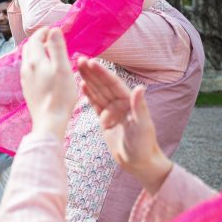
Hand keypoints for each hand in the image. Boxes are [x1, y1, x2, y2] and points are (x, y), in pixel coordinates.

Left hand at [20, 27, 77, 138]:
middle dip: (39, 39)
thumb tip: (53, 30)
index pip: (35, 39)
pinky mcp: (27, 88)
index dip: (43, 32)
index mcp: (35, 60)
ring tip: (49, 51)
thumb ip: (57, 48)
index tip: (52, 29)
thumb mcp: (63, 68)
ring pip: (28, 58)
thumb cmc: (60, 95)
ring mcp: (25, 79)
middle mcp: (26, 68)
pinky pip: (29, 69)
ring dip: (36, 51)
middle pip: (29, 48)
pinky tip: (44, 68)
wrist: (49, 120)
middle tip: (50, 38)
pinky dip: (36, 62)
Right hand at [77, 57, 172, 194]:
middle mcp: (120, 103)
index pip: (113, 84)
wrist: (138, 162)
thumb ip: (140, 106)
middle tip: (80, 58)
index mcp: (129, 101)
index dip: (102, 73)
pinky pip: (95, 104)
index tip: (92, 62)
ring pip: (98, 91)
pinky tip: (81, 84)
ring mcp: (111, 111)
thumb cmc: (143, 145)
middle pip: (103, 84)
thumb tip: (140, 87)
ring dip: (88, 78)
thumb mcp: (143, 126)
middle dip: (92, 71)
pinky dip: (88, 94)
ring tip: (78, 66)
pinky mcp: (104, 119)